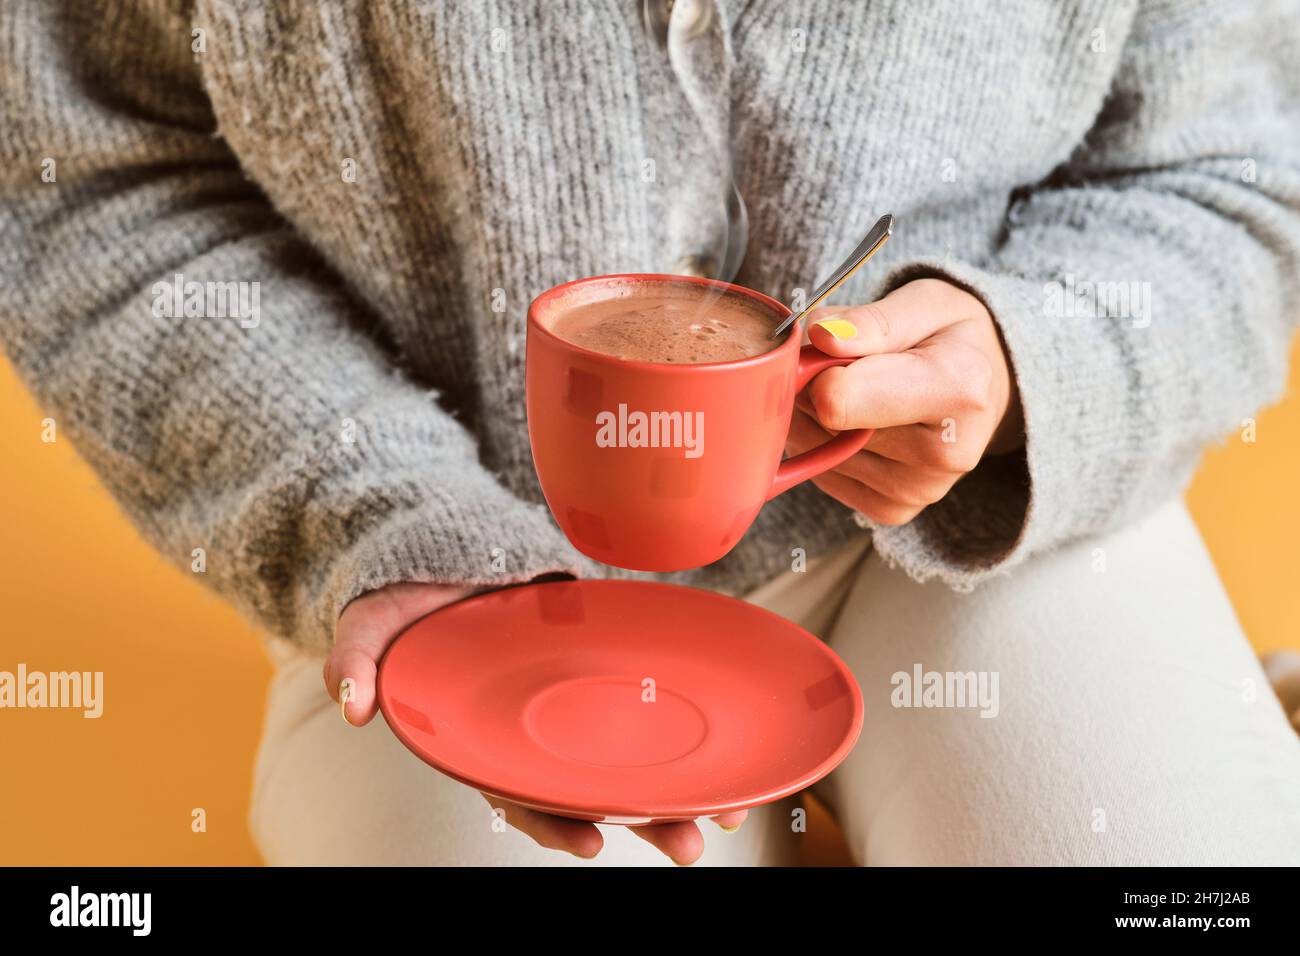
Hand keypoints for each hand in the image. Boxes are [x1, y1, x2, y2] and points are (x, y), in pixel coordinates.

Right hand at [326, 581, 743, 863]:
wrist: (436, 551)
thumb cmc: (406, 599)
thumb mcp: (371, 624)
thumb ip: (356, 660)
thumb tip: (350, 706)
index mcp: (482, 733)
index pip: (520, 791)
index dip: (554, 824)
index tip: (593, 842)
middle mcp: (530, 725)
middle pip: (588, 784)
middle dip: (641, 818)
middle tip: (691, 843)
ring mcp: (566, 694)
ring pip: (623, 754)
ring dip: (674, 787)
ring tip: (729, 814)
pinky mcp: (595, 656)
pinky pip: (637, 698)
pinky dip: (677, 724)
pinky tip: (723, 744)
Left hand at [787, 277, 1023, 524]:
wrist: (985, 388)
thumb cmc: (950, 338)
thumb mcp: (925, 304)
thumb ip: (872, 321)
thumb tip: (821, 338)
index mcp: (957, 390)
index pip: (839, 398)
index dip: (816, 366)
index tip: (830, 347)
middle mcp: (944, 454)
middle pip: (823, 424)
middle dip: (814, 389)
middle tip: (844, 364)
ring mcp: (919, 491)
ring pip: (816, 451)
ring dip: (814, 417)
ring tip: (855, 390)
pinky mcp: (894, 511)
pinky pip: (825, 477)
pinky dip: (824, 447)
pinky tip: (856, 423)